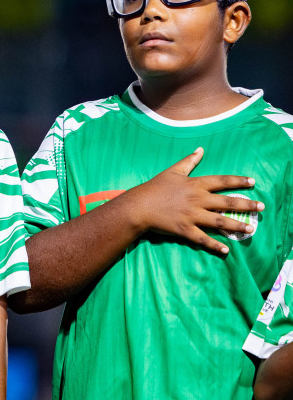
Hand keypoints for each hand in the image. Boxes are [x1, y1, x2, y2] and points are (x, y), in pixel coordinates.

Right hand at [118, 149, 261, 254]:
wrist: (137, 206)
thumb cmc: (154, 188)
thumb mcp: (172, 171)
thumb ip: (189, 161)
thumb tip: (201, 150)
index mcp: (195, 185)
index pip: (222, 181)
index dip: (238, 181)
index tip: (252, 182)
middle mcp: (197, 200)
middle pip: (227, 202)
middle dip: (246, 204)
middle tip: (261, 207)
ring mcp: (192, 216)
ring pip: (219, 221)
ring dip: (237, 225)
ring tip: (251, 228)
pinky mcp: (184, 229)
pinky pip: (202, 238)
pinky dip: (214, 245)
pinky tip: (226, 249)